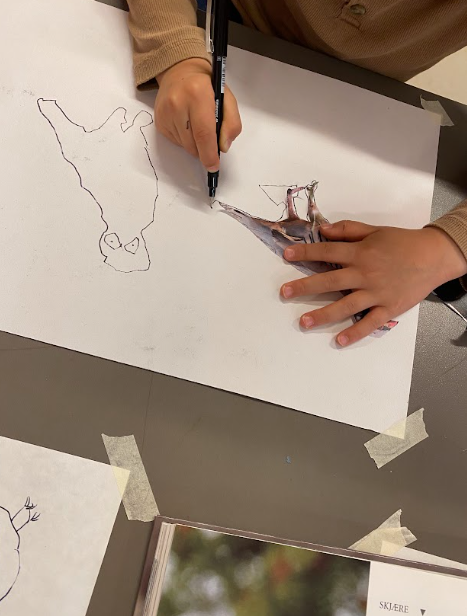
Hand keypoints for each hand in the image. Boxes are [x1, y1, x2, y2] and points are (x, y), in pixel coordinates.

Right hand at [155, 58, 241, 170]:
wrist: (180, 72)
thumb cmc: (206, 87)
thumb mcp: (227, 99)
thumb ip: (232, 123)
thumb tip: (223, 147)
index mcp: (198, 94)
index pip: (204, 133)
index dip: (209, 154)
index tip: (213, 166)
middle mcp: (177, 103)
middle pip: (193, 144)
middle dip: (204, 150)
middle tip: (210, 140)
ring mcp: (165, 113)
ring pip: (185, 146)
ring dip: (195, 144)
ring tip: (197, 125)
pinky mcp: (159, 121)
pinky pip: (176, 142)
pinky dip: (185, 139)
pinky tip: (186, 124)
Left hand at [280, 221, 466, 345]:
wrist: (434, 256)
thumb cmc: (402, 242)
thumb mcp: (374, 230)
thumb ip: (348, 230)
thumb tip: (323, 230)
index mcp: (360, 252)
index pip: (327, 252)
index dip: (306, 253)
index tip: (286, 255)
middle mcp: (365, 273)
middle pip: (330, 280)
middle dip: (305, 286)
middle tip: (284, 293)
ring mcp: (376, 293)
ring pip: (345, 305)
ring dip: (323, 314)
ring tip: (303, 322)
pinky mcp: (389, 308)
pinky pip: (369, 323)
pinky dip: (355, 333)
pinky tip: (339, 341)